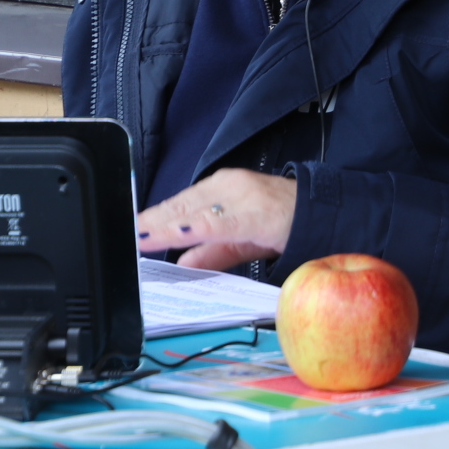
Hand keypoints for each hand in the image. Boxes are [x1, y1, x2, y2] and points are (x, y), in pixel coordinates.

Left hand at [137, 168, 296, 270]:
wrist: (323, 215)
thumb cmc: (284, 222)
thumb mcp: (242, 238)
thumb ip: (212, 250)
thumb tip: (182, 262)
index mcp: (221, 189)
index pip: (179, 204)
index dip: (153, 218)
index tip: (130, 229)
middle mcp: (226, 186)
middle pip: (180, 205)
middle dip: (151, 221)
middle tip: (125, 232)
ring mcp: (239, 196)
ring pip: (193, 211)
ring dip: (164, 224)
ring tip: (139, 234)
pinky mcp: (253, 212)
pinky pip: (217, 223)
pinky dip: (192, 229)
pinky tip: (174, 236)